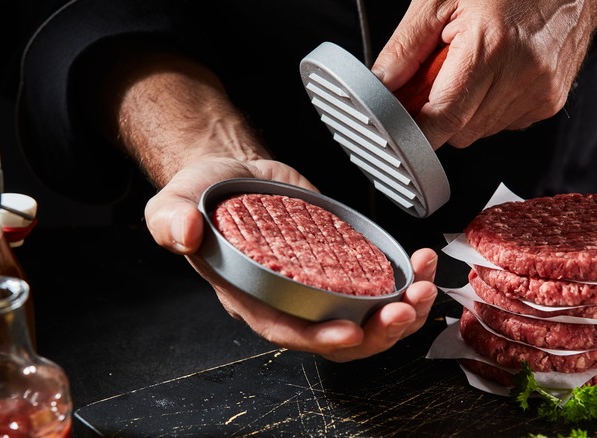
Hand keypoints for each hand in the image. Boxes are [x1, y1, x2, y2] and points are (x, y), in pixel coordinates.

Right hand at [144, 158, 438, 361]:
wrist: (233, 172)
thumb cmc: (204, 195)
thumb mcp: (176, 201)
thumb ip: (171, 219)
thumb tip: (184, 233)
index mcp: (252, 296)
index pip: (287, 330)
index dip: (319, 338)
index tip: (352, 331)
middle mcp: (291, 298)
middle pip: (338, 336)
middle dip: (377, 332)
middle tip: (404, 309)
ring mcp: (321, 281)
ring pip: (367, 316)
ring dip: (403, 311)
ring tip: (425, 287)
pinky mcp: (343, 259)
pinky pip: (379, 283)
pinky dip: (407, 278)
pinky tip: (421, 260)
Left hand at [372, 0, 596, 147]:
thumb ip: (406, 46)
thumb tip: (380, 83)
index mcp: (490, 46)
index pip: (441, 118)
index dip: (413, 128)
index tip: (397, 121)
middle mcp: (521, 74)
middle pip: (457, 131)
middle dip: (436, 112)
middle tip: (435, 77)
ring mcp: (539, 92)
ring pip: (478, 132)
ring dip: (463, 110)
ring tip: (469, 67)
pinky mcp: (549, 102)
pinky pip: (502, 124)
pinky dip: (488, 107)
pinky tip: (493, 75)